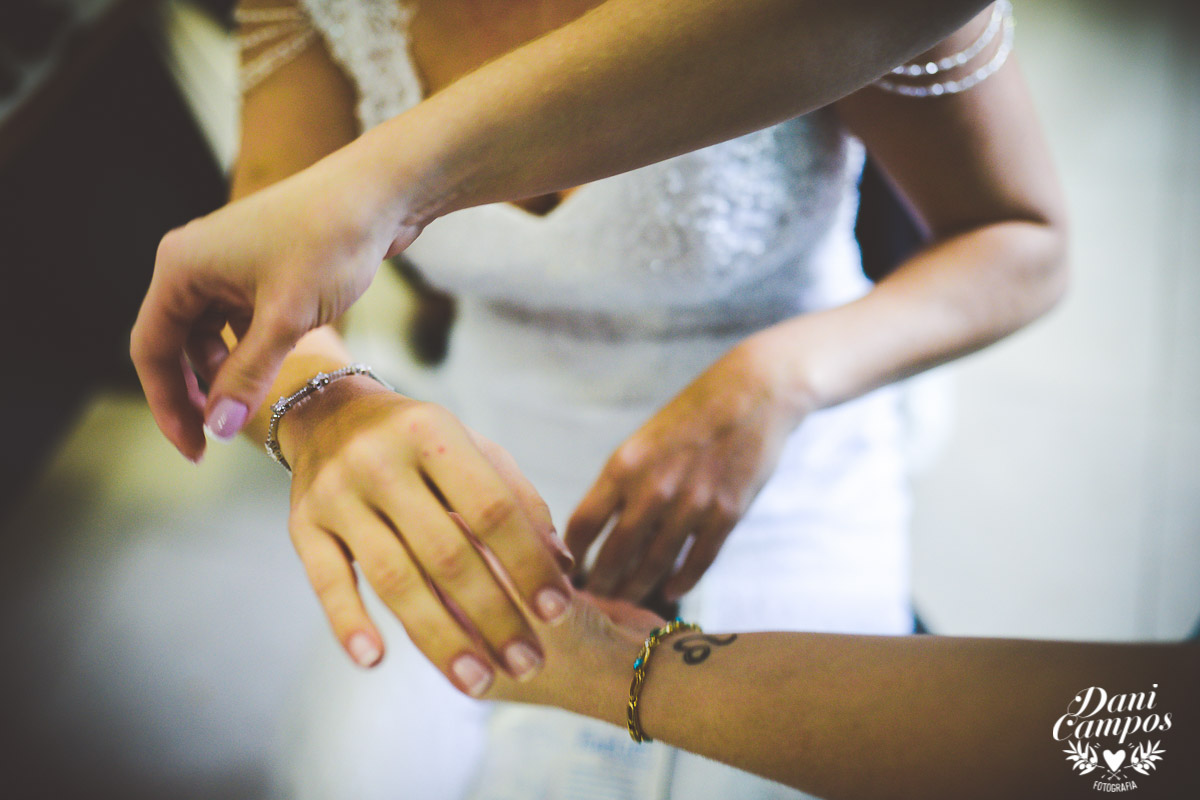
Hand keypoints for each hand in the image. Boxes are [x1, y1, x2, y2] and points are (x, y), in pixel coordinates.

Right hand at [130, 145, 421, 461]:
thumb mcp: (287, 317)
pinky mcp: (258, 267)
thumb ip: (248, 374)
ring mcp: (226, 263)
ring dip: (222, 373)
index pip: (151, 350)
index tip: (195, 450)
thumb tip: (217, 427)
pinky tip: (268, 370)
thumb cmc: (330, 240)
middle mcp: (193, 261)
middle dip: (194, 393)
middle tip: (216, 440)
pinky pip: (236, 320)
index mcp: (181, 266)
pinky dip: (245, 350)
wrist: (380, 194)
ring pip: (207, 334)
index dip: (168, 405)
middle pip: (174, 344)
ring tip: (246, 407)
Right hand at [279, 375, 575, 694]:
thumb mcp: (474, 449)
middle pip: (445, 553)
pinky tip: (377, 661)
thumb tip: (562, 565)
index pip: (491, 508)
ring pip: (393, 578)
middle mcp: (379, 459)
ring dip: (439, 637)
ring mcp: (335, 493)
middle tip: (528, 663)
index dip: (528, 563)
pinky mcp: (301, 525)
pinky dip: (350, 623)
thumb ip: (520, 500)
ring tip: (477, 681)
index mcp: (433, 432)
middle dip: (494, 616)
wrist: (329, 413)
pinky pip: (326, 582)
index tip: (559, 611)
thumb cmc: (421, 442)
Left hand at [566, 339, 802, 602]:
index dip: (570, 556)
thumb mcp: (643, 442)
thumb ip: (621, 484)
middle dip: (600, 586)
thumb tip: (597, 532)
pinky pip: (698, 561)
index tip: (564, 573)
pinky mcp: (727, 514)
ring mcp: (692, 504)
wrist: (752, 394)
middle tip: (591, 606)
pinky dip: (681, 582)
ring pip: (655, 565)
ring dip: (636, 589)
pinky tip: (669, 592)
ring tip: (624, 606)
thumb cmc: (690, 418)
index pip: (583, 524)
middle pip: (615, 554)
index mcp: (624, 465)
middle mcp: (654, 488)